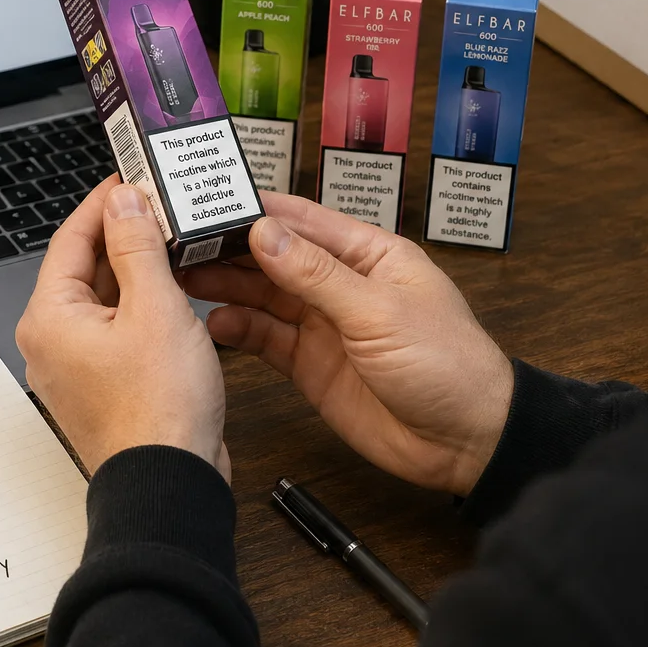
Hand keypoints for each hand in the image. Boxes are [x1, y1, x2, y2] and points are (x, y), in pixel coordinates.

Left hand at [17, 178, 229, 479]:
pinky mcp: (101, 385)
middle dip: (124, 235)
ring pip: (103, 299)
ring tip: (175, 243)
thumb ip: (137, 247)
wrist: (168, 485)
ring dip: (137, 271)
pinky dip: (142, 307)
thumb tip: (123, 201)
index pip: (70, 237)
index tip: (131, 179)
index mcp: (49, 316)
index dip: (104, 203)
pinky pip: (116, 330)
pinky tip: (175, 294)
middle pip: (84, 267)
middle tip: (162, 206)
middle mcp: (51, 341)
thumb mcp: (155, 308)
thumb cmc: (157, 411)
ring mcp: (74, 367)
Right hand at [180, 193, 511, 496]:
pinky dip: (239, 330)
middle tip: (180, 242)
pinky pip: (267, 339)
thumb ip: (317, 275)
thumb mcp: (379, 312)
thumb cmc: (448, 366)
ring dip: (226, 287)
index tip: (207, 202)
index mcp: (369, 254)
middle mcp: (342, 284)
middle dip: (229, 248)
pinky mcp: (311, 365)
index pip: (302, 220)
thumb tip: (265, 232)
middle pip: (275, 256)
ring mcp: (325, 325)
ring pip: (264, 296)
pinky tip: (215, 324)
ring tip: (182, 277)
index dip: (255, 210)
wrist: (467, 444)